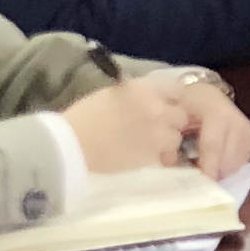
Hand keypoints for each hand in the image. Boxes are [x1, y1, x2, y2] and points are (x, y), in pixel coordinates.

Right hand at [68, 70, 230, 176]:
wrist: (69, 147)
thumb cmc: (80, 118)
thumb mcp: (110, 94)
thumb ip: (134, 94)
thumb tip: (147, 98)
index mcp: (143, 88)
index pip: (176, 89)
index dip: (173, 99)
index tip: (167, 106)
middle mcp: (156, 108)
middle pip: (180, 115)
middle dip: (172, 122)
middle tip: (158, 130)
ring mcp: (157, 134)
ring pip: (176, 138)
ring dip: (167, 142)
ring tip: (151, 148)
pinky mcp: (153, 158)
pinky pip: (166, 158)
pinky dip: (160, 160)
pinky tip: (147, 161)